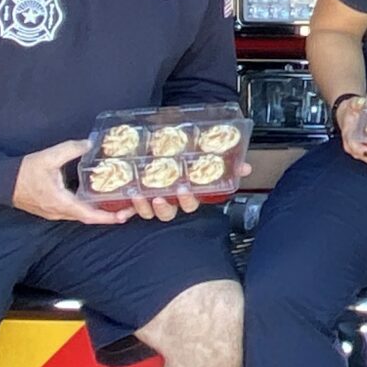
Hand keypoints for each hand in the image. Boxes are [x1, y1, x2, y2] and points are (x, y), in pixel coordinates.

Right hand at [13, 140, 125, 225]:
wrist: (0, 181)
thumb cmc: (24, 171)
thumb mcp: (49, 157)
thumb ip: (71, 149)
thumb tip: (91, 143)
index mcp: (60, 202)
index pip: (88, 215)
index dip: (107, 217)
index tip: (124, 216)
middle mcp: (58, 212)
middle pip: (88, 218)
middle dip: (109, 216)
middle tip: (128, 210)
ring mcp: (54, 213)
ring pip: (80, 216)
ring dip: (98, 213)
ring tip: (117, 205)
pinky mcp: (51, 209)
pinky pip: (73, 212)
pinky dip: (87, 209)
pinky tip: (96, 200)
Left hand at [128, 158, 253, 222]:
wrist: (153, 154)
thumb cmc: (178, 157)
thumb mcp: (202, 157)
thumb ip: (227, 164)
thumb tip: (246, 168)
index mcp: (186, 193)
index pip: (191, 201)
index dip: (189, 198)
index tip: (185, 187)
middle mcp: (169, 200)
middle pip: (169, 211)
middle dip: (166, 206)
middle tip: (160, 195)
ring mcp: (151, 201)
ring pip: (149, 212)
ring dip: (143, 207)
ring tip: (139, 195)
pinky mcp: (133, 201)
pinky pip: (129, 210)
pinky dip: (124, 212)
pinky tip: (120, 212)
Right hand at [337, 98, 366, 169]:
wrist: (348, 114)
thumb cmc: (350, 111)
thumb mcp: (352, 105)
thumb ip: (356, 103)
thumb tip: (362, 102)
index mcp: (349, 136)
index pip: (352, 145)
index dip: (360, 150)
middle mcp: (354, 146)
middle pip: (366, 158)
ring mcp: (362, 149)